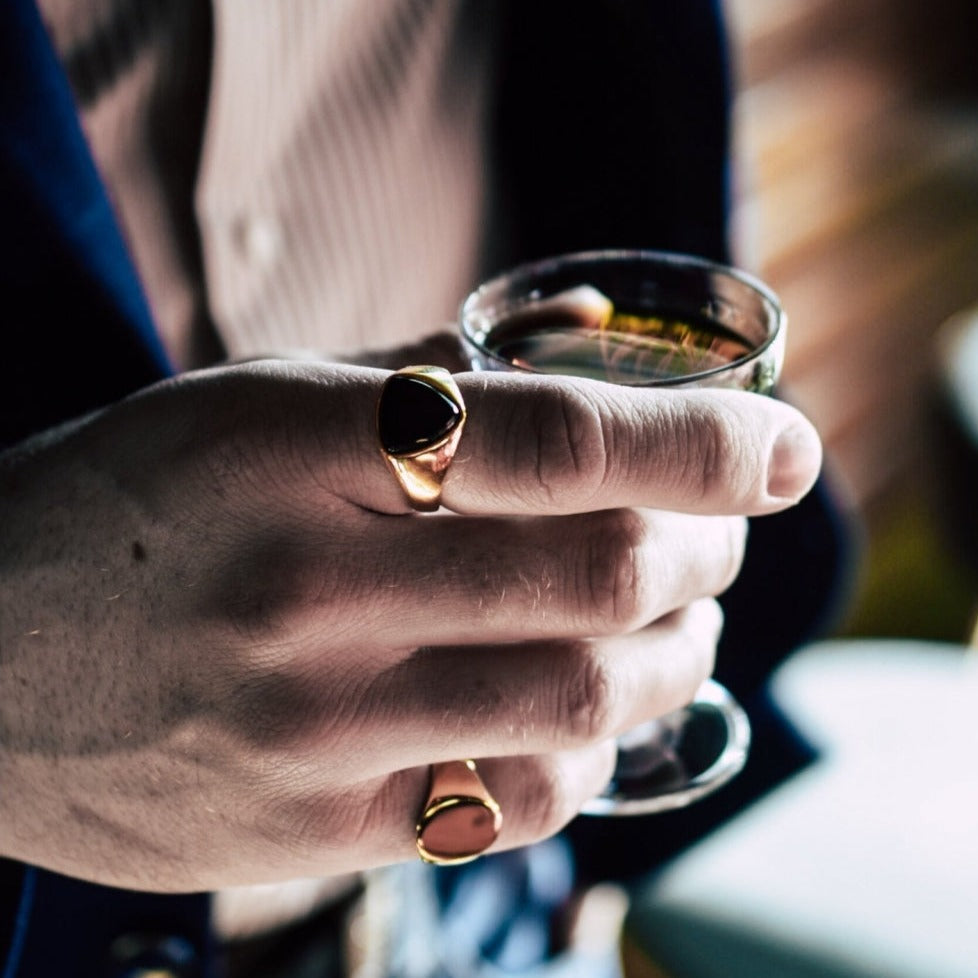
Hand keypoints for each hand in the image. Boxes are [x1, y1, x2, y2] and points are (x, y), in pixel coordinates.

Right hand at [0, 361, 819, 890]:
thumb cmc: (133, 506)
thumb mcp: (252, 400)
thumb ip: (419, 371)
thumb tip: (576, 334)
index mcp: (299, 449)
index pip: (556, 441)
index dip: (702, 444)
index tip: (781, 450)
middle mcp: (311, 589)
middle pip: (599, 577)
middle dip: (704, 552)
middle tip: (719, 537)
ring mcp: (308, 725)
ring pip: (576, 701)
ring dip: (669, 660)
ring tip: (678, 629)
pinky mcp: (306, 828)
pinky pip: (507, 804)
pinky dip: (583, 755)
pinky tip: (581, 718)